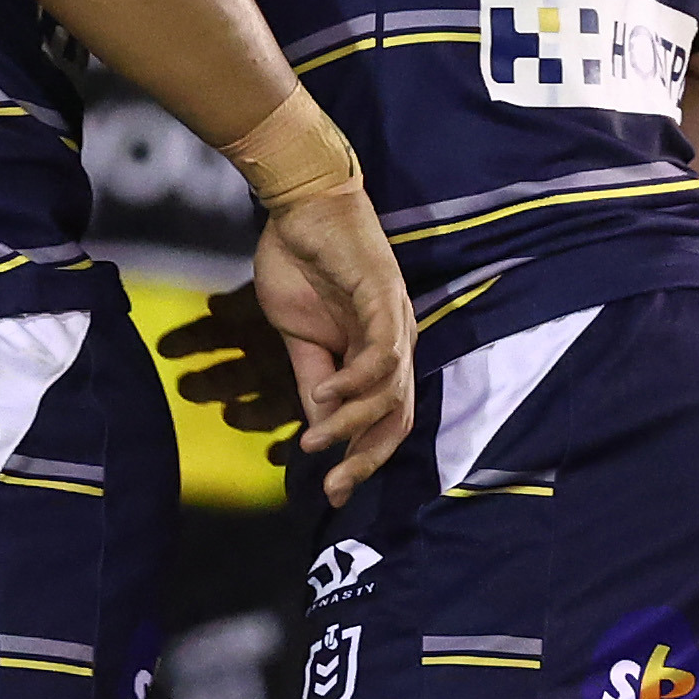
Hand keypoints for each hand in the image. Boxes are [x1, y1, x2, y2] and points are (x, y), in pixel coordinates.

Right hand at [248, 180, 417, 503]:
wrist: (299, 205)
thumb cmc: (300, 263)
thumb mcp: (299, 338)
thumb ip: (313, 381)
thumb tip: (317, 428)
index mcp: (376, 355)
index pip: (383, 420)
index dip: (362, 459)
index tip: (330, 492)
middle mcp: (396, 344)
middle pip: (398, 418)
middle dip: (367, 459)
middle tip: (332, 487)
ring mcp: (394, 322)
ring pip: (390, 393)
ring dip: (352, 425)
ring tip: (314, 442)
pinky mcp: (383, 298)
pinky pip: (381, 354)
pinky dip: (355, 382)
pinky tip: (326, 396)